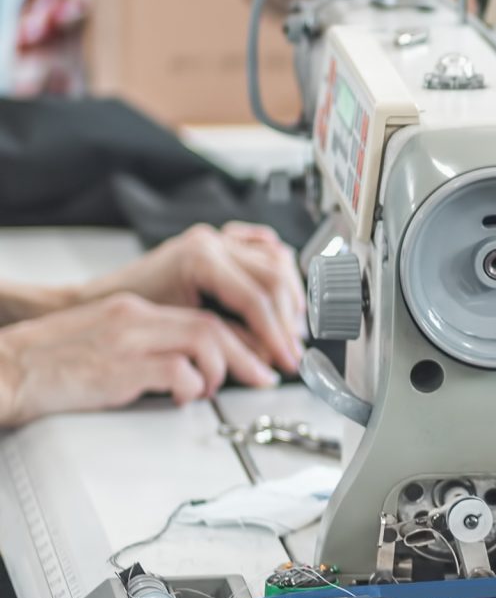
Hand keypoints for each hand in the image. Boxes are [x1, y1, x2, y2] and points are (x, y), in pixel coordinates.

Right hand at [0, 294, 279, 427]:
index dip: (237, 339)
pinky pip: (178, 371)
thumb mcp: (105, 344)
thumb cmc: (49, 365)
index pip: (201, 315)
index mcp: (131, 311)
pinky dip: (191, 388)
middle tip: (262, 378)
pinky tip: (180, 398)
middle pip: (211, 327)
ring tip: (210, 391)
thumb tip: (188, 368)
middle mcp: (133, 318)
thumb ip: (146, 347)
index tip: (254, 360)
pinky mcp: (119, 366)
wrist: (6, 368)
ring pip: (204, 342)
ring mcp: (127, 340)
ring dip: (220, 371)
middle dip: (247, 355)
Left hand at [79, 223, 305, 376]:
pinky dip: (280, 269)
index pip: (256, 299)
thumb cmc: (133, 314)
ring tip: (292, 328)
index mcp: (200, 258)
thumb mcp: (186, 330)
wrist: (101, 300)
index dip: (278, 335)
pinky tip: (284, 290)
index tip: (288, 359)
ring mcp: (217, 239)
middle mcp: (212, 242)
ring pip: (277, 260)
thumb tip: (267, 356)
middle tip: (292, 352)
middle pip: (274, 278)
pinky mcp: (220, 243)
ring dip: (291, 296)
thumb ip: (232, 339)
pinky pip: (265, 248)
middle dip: (288, 321)